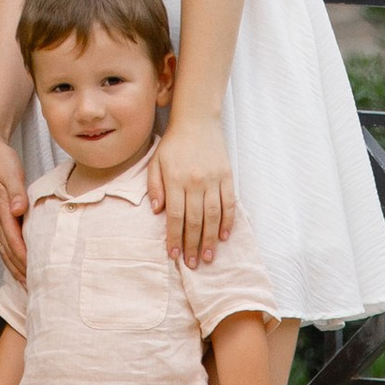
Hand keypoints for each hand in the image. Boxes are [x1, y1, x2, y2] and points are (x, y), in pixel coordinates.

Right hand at [0, 128, 31, 280]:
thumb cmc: (0, 160)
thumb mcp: (10, 172)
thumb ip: (15, 193)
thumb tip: (17, 210)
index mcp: (1, 210)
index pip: (14, 242)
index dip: (24, 260)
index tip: (34, 274)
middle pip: (8, 251)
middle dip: (19, 271)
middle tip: (32, 288)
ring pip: (4, 248)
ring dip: (14, 267)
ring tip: (26, 283)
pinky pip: (4, 241)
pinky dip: (10, 255)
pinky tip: (16, 262)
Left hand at [149, 111, 234, 267]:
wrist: (197, 120)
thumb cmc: (173, 143)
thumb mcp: (155, 161)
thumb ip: (155, 186)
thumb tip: (157, 212)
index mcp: (175, 179)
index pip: (175, 216)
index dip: (174, 238)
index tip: (174, 255)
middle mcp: (195, 182)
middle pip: (195, 220)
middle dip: (193, 245)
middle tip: (193, 264)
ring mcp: (213, 180)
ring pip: (213, 216)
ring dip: (211, 239)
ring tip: (209, 257)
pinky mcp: (227, 176)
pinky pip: (229, 203)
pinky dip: (228, 221)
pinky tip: (225, 236)